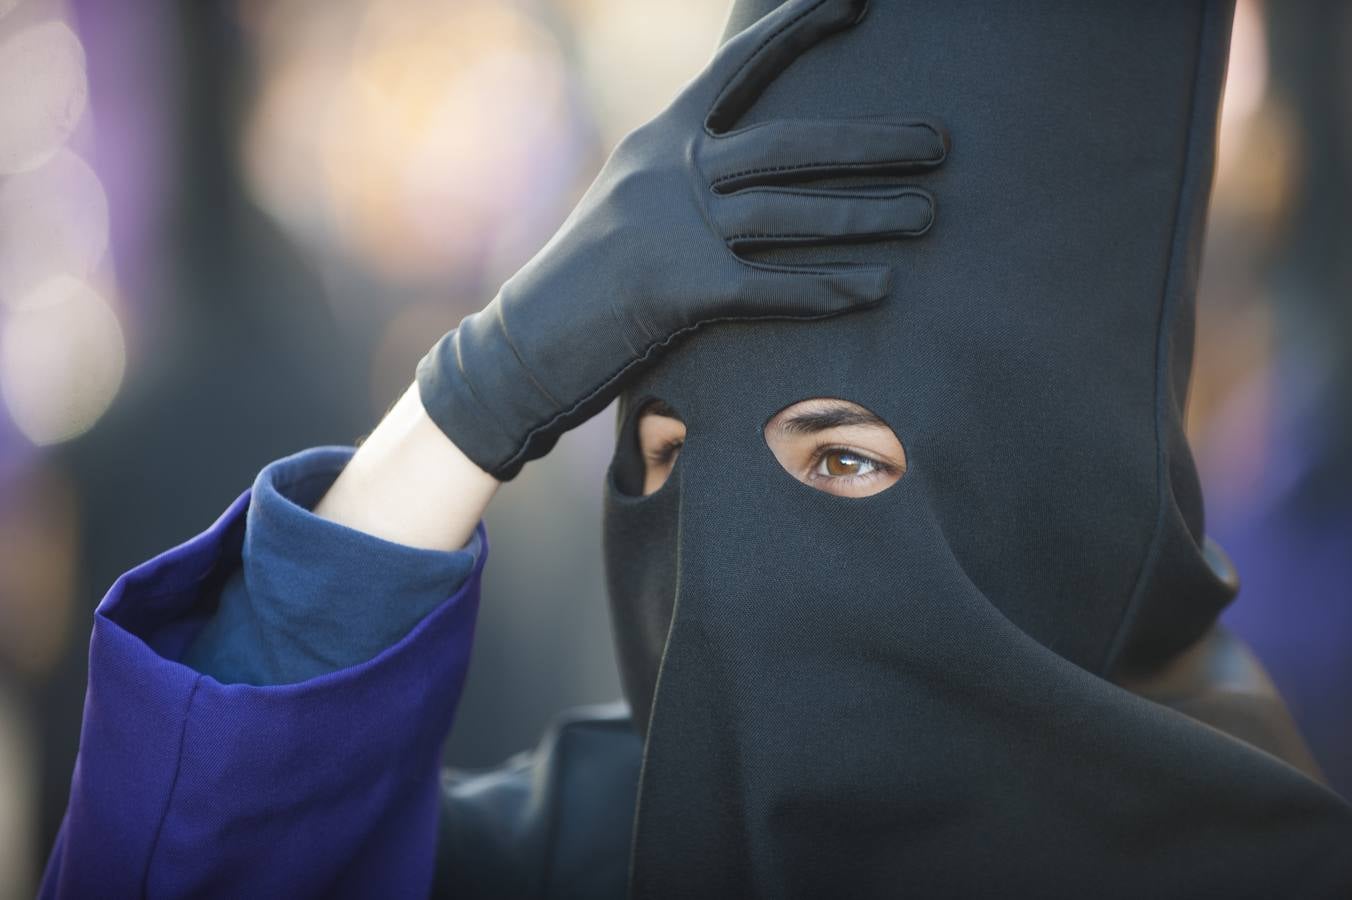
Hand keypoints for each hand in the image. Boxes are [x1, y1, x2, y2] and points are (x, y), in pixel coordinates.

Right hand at [417, 0, 946, 479]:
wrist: (525, 343)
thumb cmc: (587, 279)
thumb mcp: (634, 202)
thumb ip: (690, 175)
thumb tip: (754, 166)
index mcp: (662, 139)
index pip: (738, 66)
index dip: (798, 28)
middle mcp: (670, 171)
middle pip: (790, 143)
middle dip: (872, 143)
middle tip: (940, 145)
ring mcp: (674, 227)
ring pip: (792, 211)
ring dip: (869, 214)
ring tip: (929, 214)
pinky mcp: (680, 288)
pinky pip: (772, 285)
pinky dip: (828, 287)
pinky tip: (879, 289)